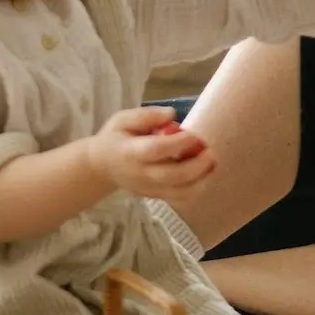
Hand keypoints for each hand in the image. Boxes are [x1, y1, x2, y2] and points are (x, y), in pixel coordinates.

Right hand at [82, 107, 215, 199]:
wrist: (102, 166)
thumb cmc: (115, 138)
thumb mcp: (123, 119)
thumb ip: (147, 116)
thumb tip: (171, 115)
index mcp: (130, 152)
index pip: (155, 150)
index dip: (177, 144)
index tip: (194, 135)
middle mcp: (140, 174)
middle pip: (171, 176)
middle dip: (196, 166)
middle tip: (211, 151)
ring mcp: (149, 189)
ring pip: (179, 193)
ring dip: (201, 180)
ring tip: (212, 163)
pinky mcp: (156, 197)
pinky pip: (179, 199)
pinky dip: (196, 189)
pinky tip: (205, 174)